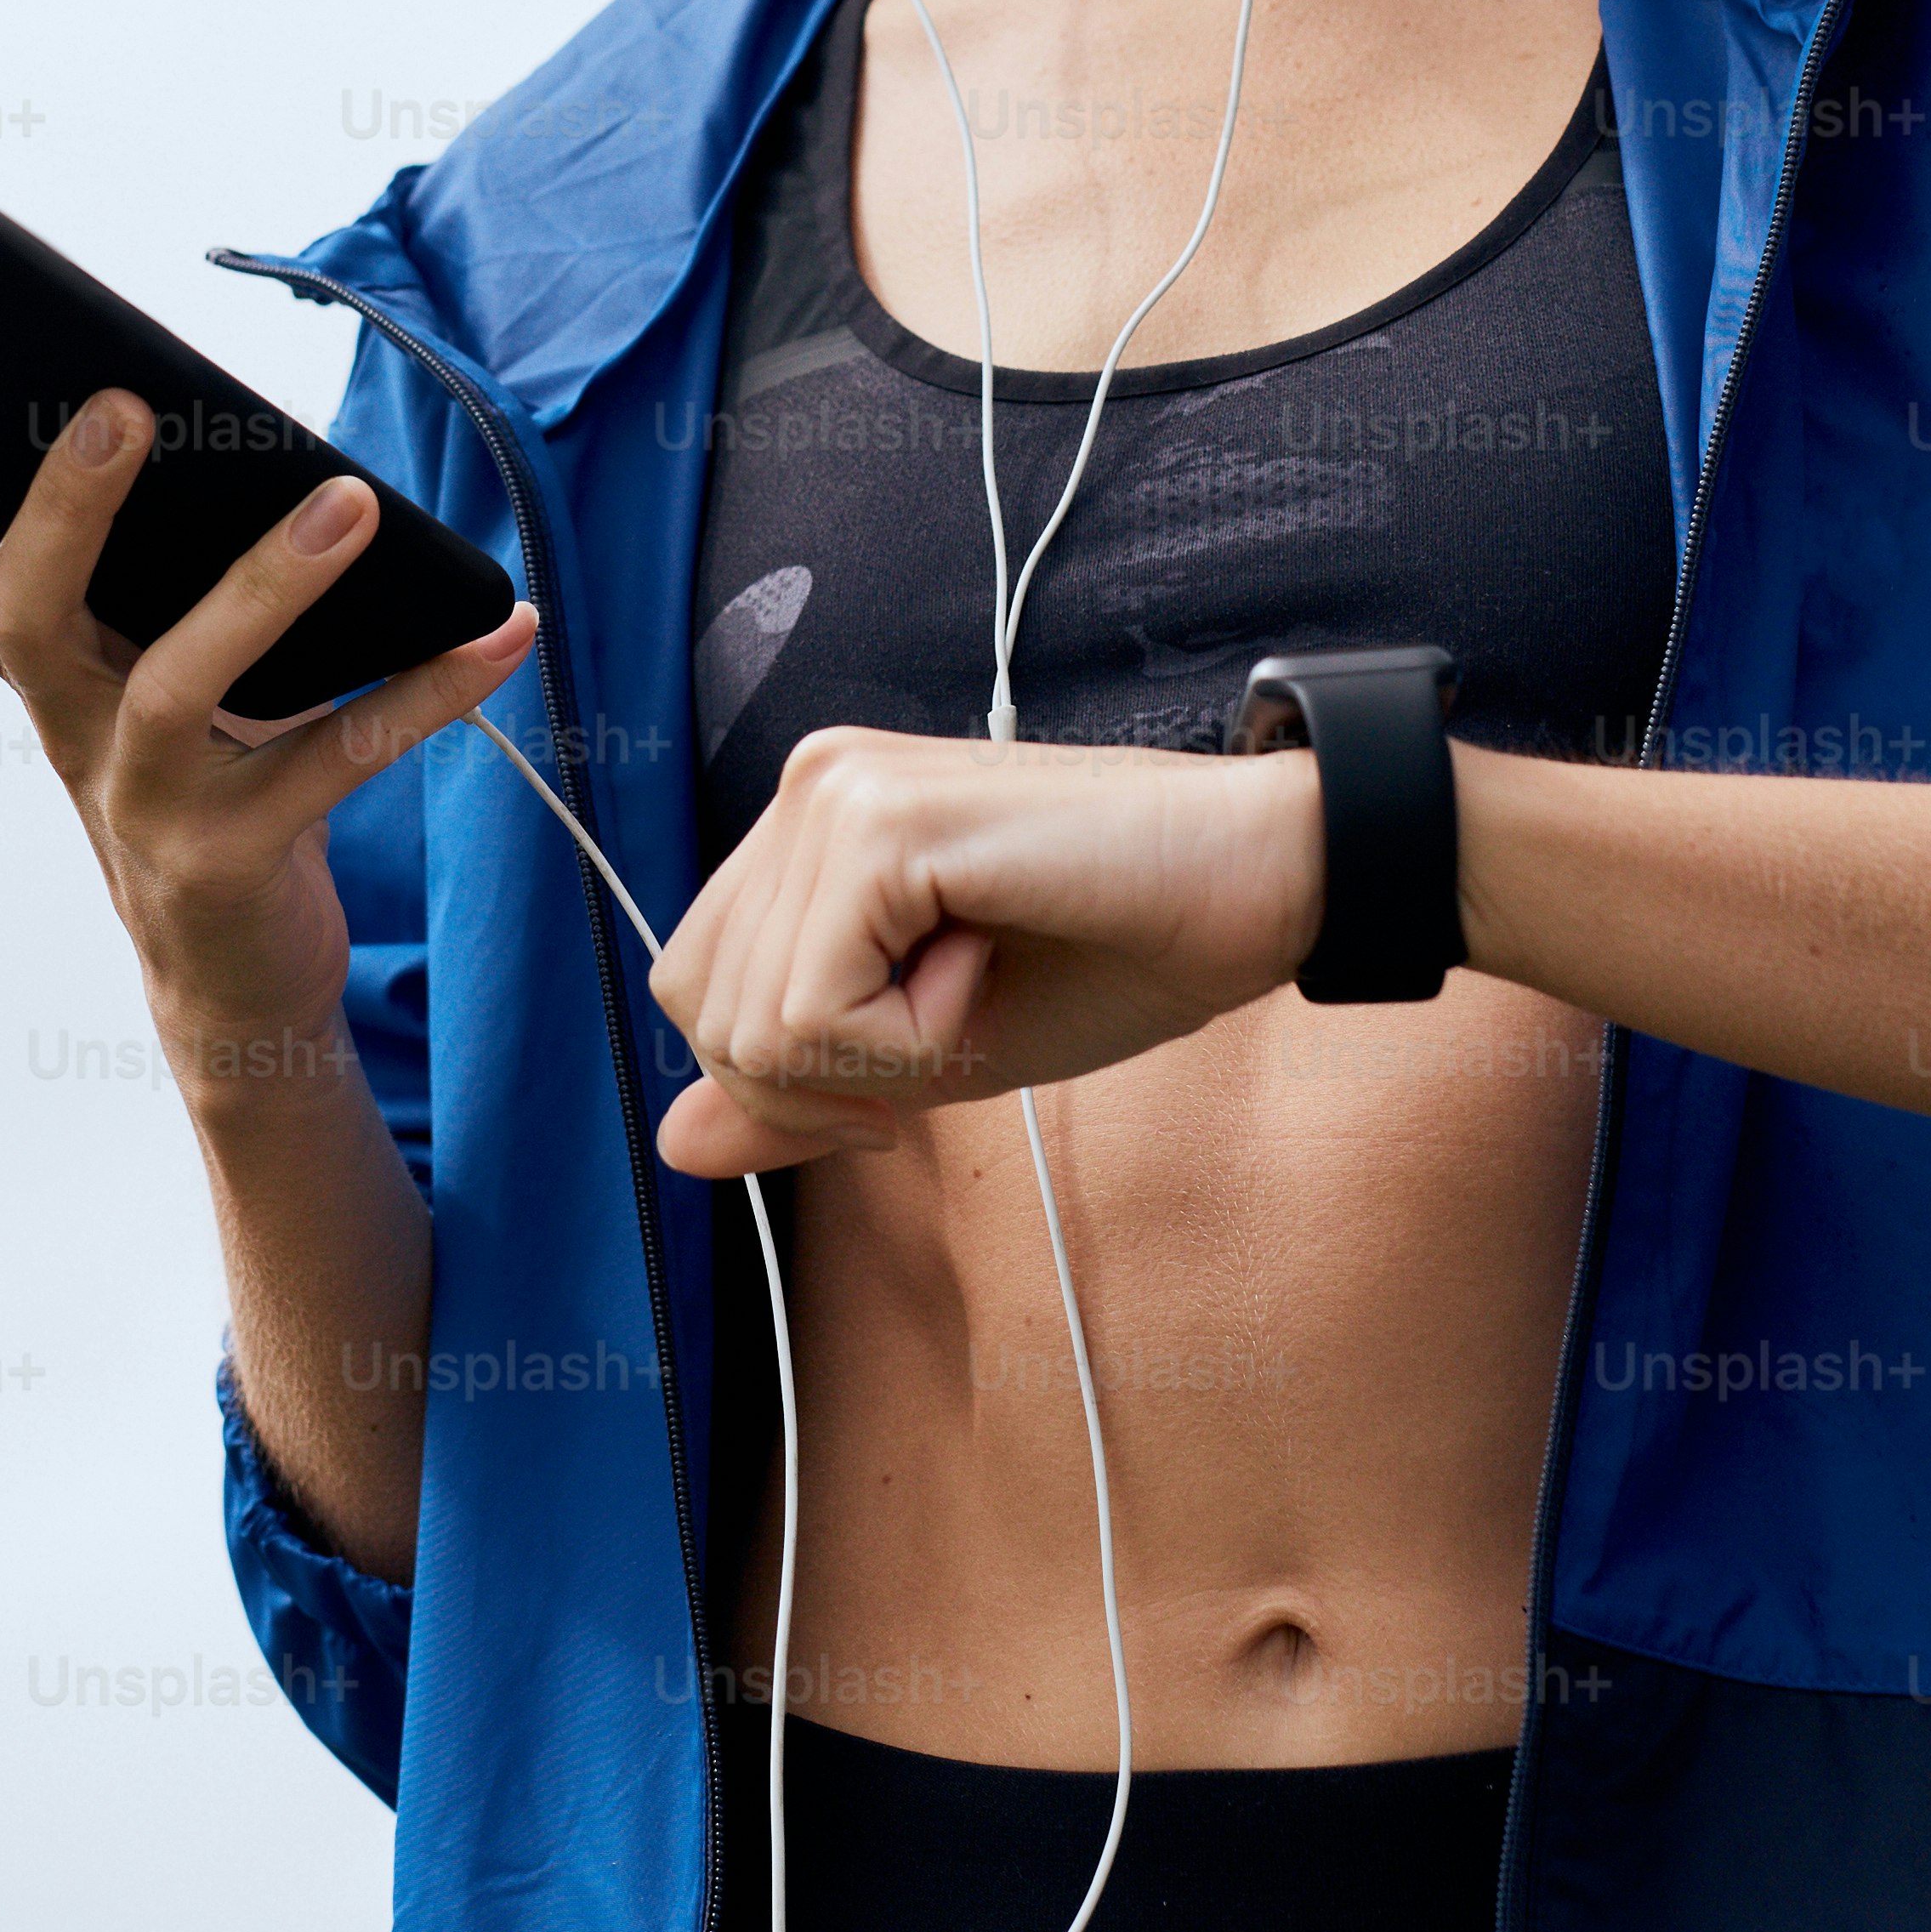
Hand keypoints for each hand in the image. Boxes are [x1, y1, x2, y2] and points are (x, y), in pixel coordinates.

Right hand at [0, 386, 536, 1070]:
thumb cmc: (202, 784)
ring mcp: (145, 804)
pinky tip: (500, 631)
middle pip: (26, 616)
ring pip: (178, 684)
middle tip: (123, 410)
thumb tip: (257, 431)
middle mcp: (71, 733)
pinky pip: (338, 759)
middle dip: (65, 510)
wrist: (232, 978)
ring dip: (268, 584)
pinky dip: (430, 689)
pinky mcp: (235, 858)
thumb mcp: (152, 682)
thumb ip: (165, 579)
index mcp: (43, 673)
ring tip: (351, 504)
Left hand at [643, 727, 1323, 1176]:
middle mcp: (805, 785)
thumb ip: (797, 1090)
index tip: (916, 1056)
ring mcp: (834, 791)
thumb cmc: (1116, 954)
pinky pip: (813, 1013)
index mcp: (809, 821)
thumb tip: (672, 1145)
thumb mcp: (930, 1053)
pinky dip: (910, 1037)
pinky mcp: (876, 823)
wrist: (1258, 886)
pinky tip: (992, 959)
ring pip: (751, 1023)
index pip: (697, 988)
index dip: (793, 1075)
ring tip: (984, 971)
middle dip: (824, 1077)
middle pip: (700, 1008)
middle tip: (956, 1018)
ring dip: (880, 1053)